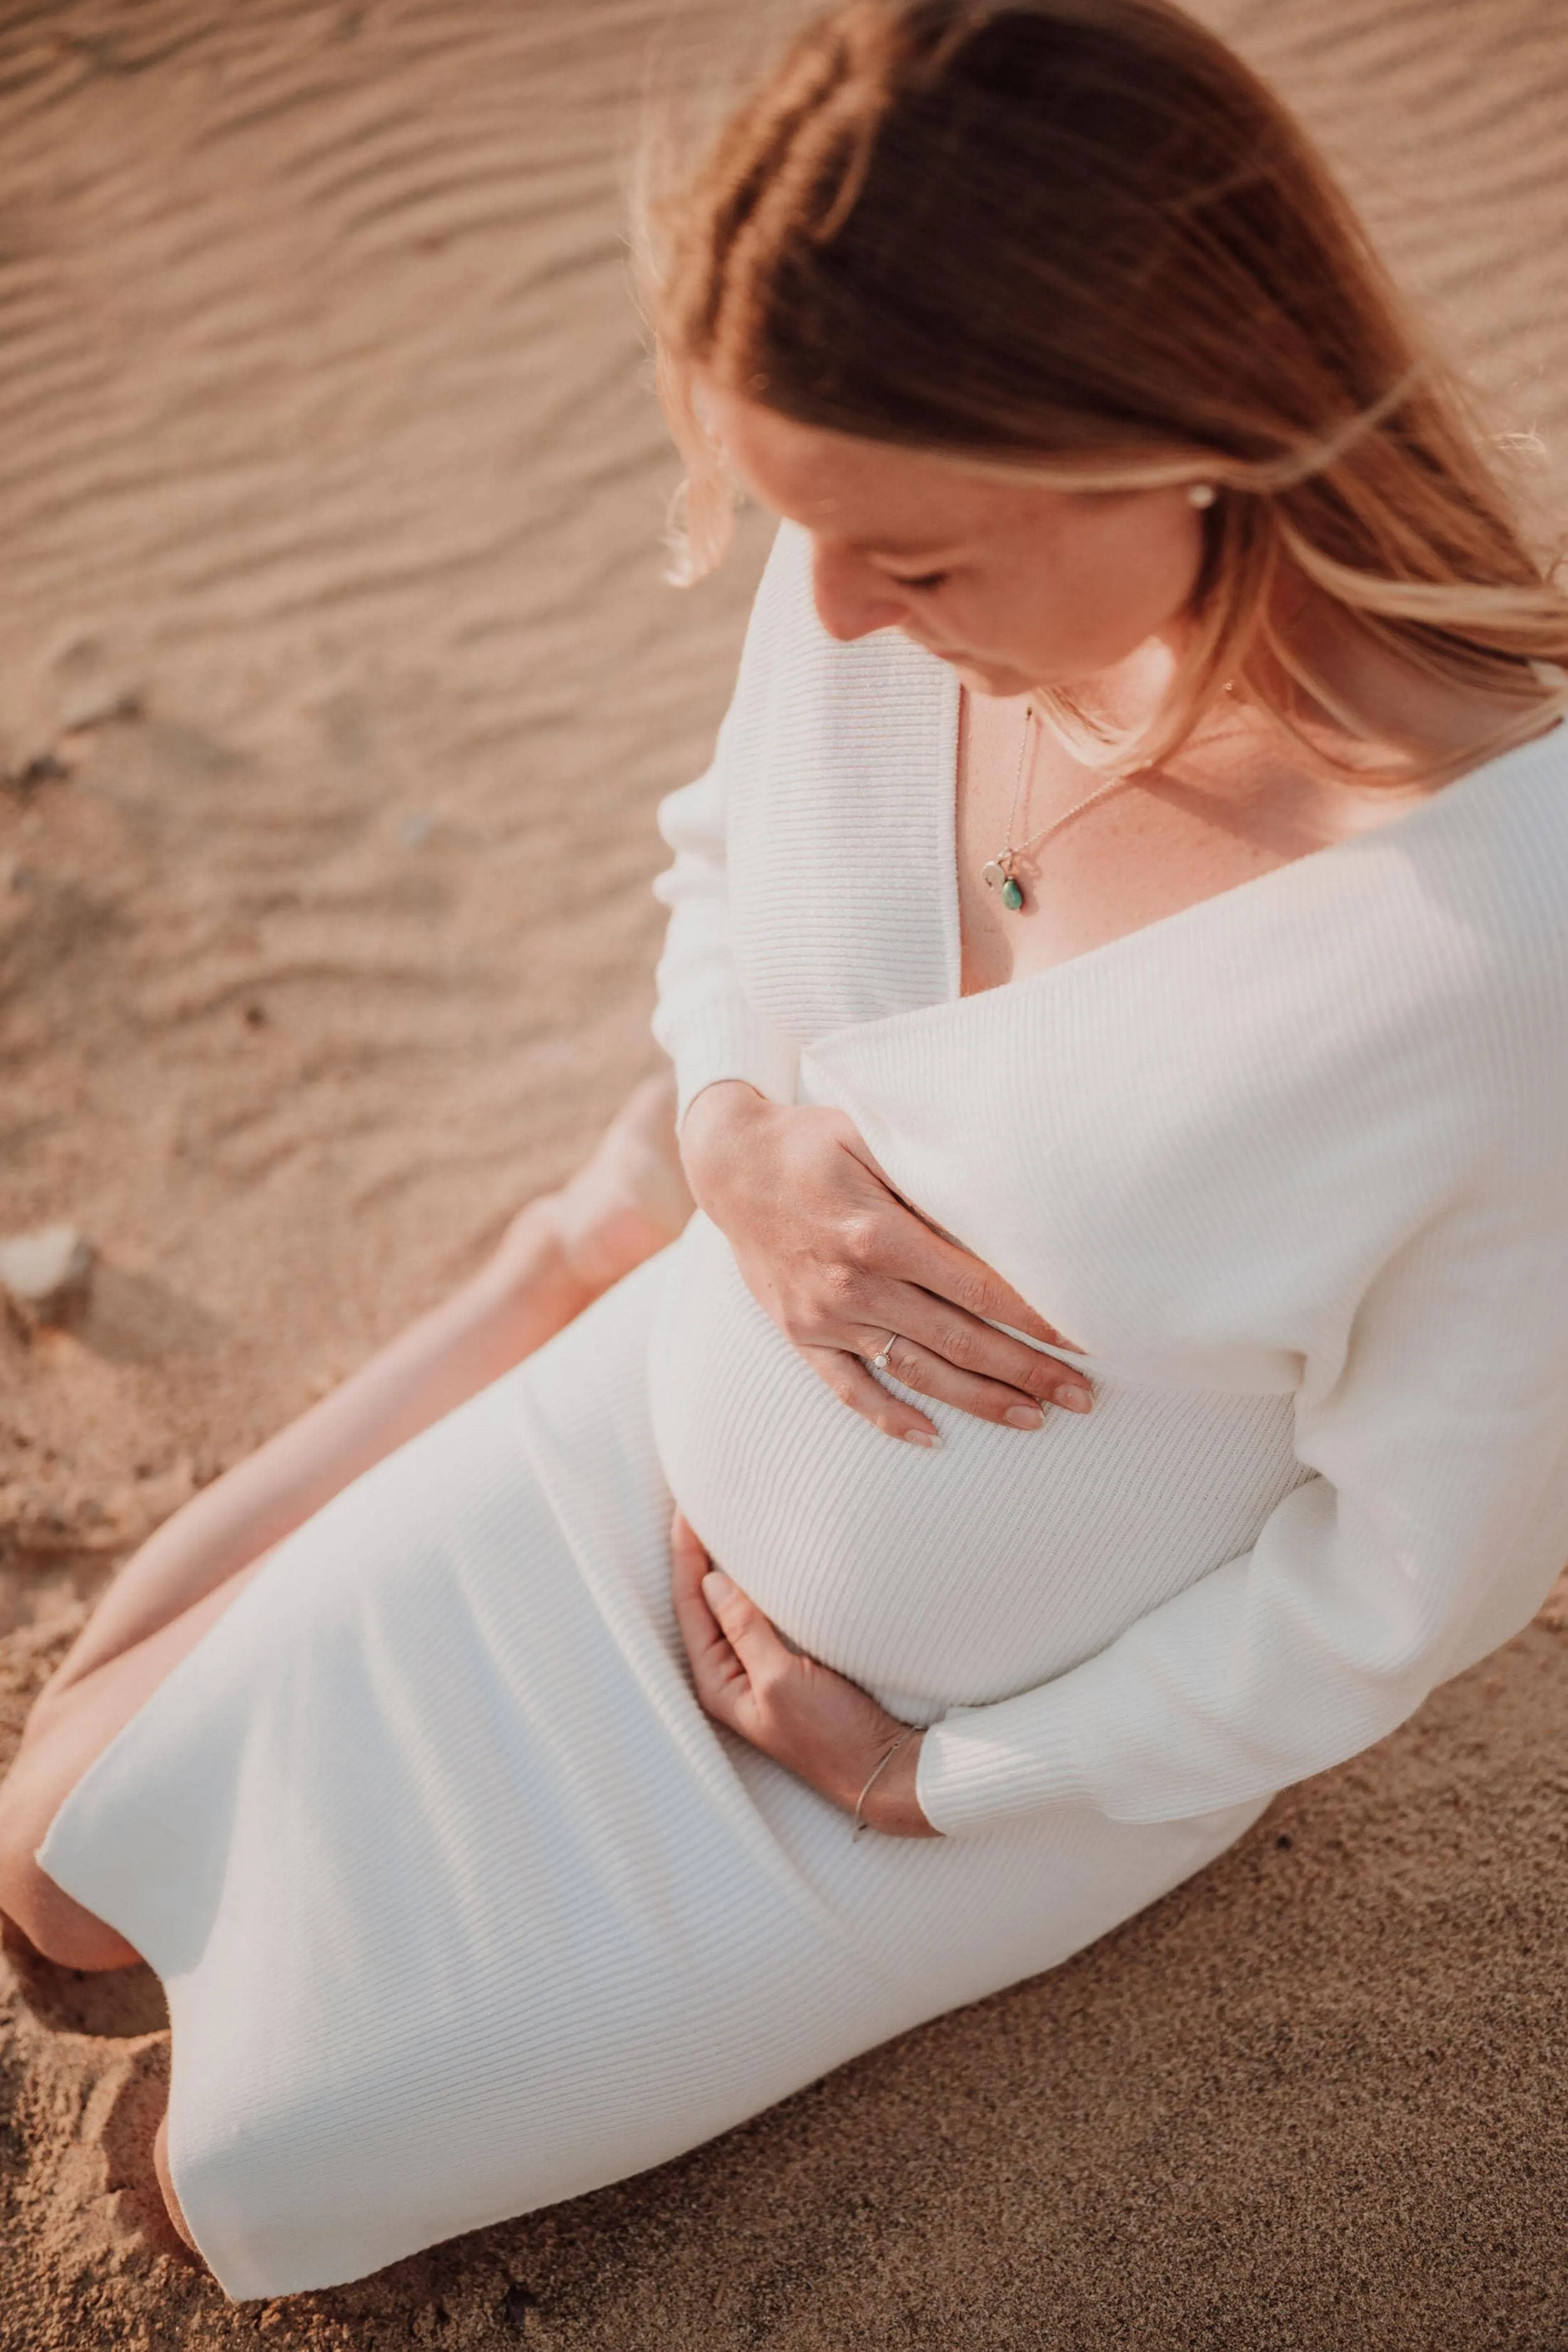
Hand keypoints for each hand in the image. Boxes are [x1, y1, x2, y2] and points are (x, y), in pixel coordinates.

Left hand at [670, 1512, 937, 1836]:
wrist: (887, 1770)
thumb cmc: (831, 1736)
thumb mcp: (782, 1681)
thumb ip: (746, 1630)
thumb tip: (712, 1580)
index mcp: (718, 1681)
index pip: (690, 1603)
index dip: (686, 1554)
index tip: (686, 1509)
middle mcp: (734, 1671)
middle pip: (705, 1599)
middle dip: (700, 1553)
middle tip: (698, 1502)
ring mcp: (764, 1666)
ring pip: (735, 1602)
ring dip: (730, 1563)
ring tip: (725, 1518)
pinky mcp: (793, 1662)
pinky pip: (765, 1612)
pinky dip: (761, 1581)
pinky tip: (767, 1557)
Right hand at [680, 1079, 1092, 1442]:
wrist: (728, 1164)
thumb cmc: (813, 1142)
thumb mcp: (873, 1138)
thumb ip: (933, 1180)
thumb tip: (1004, 1214)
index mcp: (880, 1235)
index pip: (979, 1289)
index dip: (1036, 1319)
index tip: (1084, 1340)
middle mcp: (855, 1284)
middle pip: (960, 1341)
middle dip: (1027, 1372)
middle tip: (1083, 1398)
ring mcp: (826, 1317)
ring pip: (917, 1373)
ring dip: (980, 1401)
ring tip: (1035, 1420)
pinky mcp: (801, 1334)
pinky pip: (850, 1389)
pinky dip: (890, 1418)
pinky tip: (932, 1438)